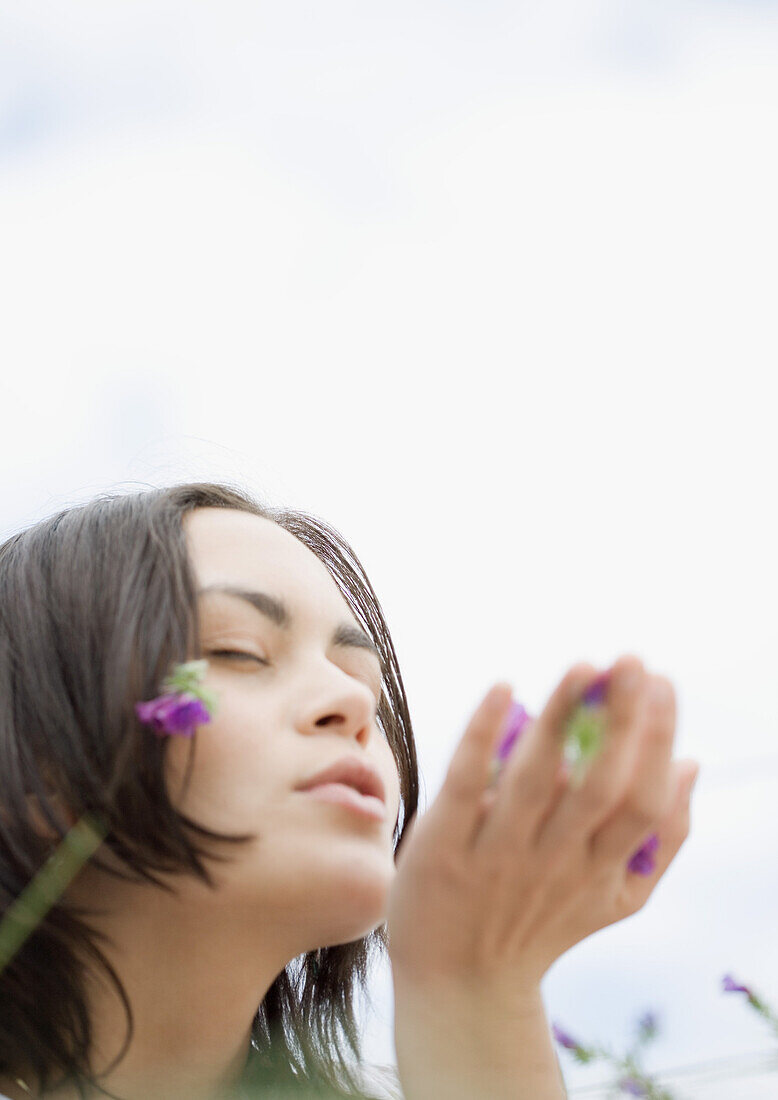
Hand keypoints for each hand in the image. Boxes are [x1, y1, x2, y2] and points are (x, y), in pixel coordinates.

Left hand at [386, 655, 698, 993]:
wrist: (455, 986)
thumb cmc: (539, 926)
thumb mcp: (614, 899)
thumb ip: (661, 840)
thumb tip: (692, 765)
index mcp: (599, 870)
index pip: (642, 801)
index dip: (658, 741)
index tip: (664, 683)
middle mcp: (554, 862)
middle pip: (600, 786)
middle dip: (623, 721)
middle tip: (634, 661)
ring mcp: (497, 854)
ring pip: (537, 778)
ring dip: (561, 717)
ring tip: (584, 666)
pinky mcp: (443, 845)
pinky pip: (466, 782)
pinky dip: (484, 734)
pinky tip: (503, 687)